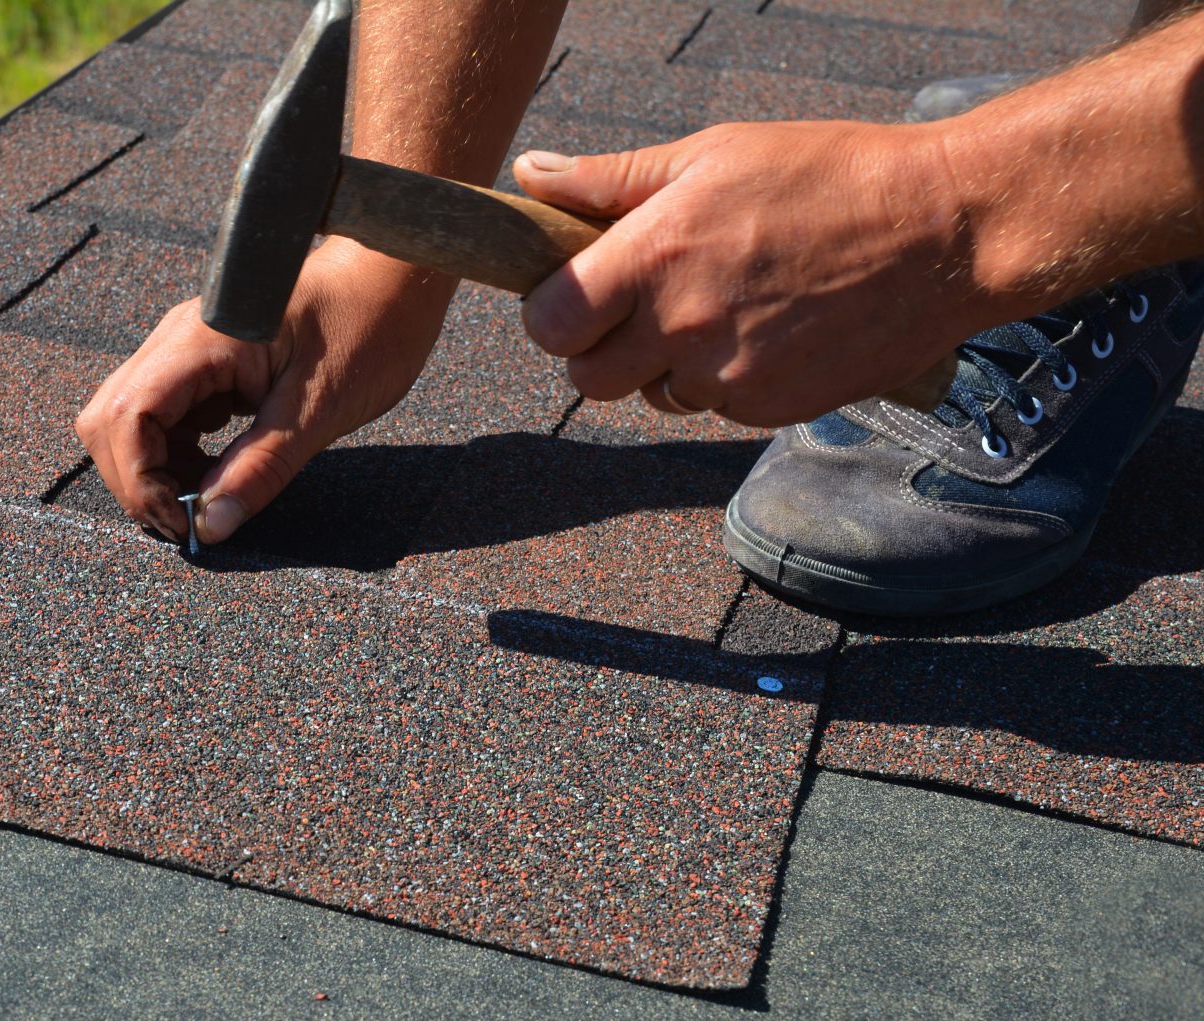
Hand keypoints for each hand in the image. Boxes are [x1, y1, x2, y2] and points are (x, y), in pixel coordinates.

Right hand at [75, 238, 454, 543]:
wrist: (392, 275)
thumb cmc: (368, 327)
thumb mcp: (320, 412)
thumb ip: (261, 470)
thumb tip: (210, 527)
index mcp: (202, 341)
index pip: (127, 416)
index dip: (138, 480)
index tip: (181, 522)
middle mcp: (178, 338)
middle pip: (110, 418)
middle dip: (136, 479)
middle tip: (188, 520)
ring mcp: (184, 346)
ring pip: (128, 417)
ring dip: (153, 467)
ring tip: (204, 499)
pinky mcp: (200, 360)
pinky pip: (161, 412)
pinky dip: (174, 451)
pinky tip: (215, 470)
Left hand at [513, 121, 990, 426]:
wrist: (946, 232)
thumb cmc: (829, 177)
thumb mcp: (714, 154)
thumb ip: (611, 180)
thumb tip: (531, 175)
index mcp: (654, 257)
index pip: (549, 324)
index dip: (553, 315)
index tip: (576, 296)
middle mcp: (682, 327)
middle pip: (587, 380)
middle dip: (600, 352)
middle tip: (638, 312)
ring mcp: (727, 377)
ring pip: (653, 397)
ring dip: (668, 367)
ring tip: (723, 307)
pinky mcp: (770, 408)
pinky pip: (714, 409)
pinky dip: (725, 381)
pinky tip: (768, 330)